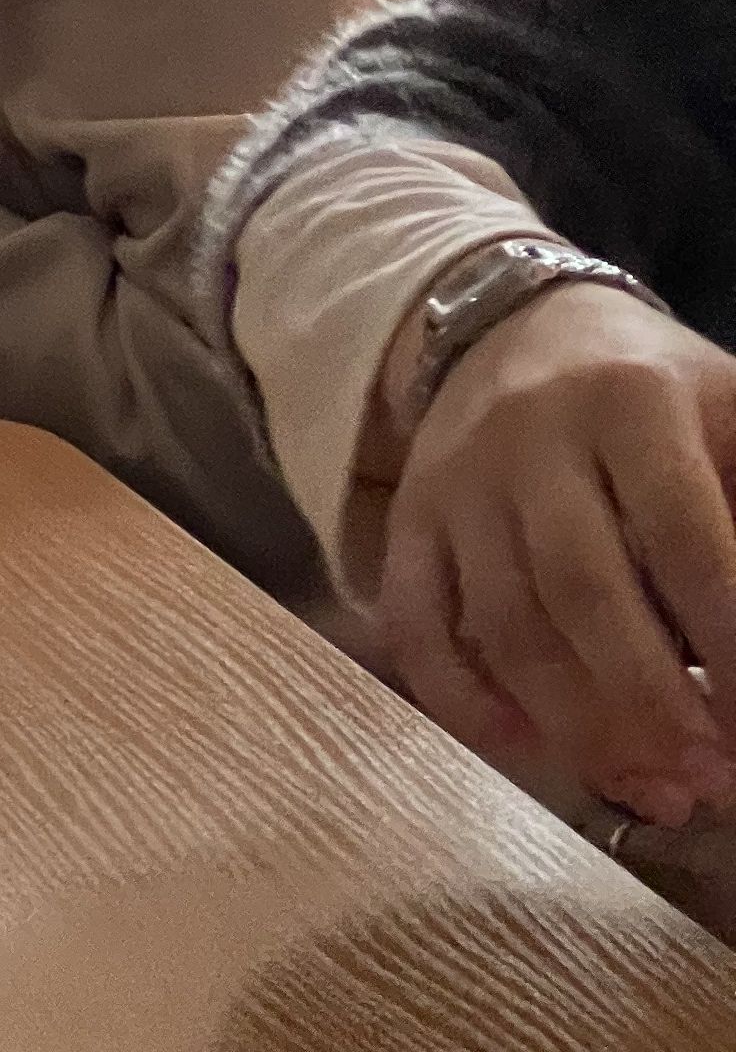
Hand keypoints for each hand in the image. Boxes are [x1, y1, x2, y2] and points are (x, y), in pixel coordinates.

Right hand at [380, 282, 735, 826]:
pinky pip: (418, 623)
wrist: (520, 323)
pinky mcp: (410, 517)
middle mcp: (530, 432)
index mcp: (632, 400)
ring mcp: (458, 478)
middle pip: (582, 589)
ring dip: (580, 728)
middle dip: (653, 706)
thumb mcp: (732, 415)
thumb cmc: (658, 394)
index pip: (684, 538)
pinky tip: (529, 748)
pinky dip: (465, 701)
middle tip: (711, 780)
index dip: (729, 645)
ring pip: (504, 624)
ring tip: (653, 789)